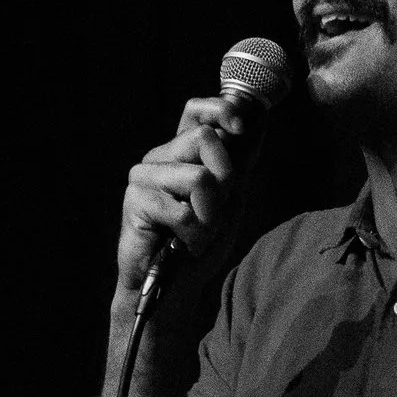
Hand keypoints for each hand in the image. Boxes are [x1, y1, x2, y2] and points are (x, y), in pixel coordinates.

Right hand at [114, 92, 262, 314]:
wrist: (173, 286)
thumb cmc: (199, 243)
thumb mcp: (229, 198)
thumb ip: (239, 162)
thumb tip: (261, 121)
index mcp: (181, 152)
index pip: (196, 111)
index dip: (221, 110)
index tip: (240, 127)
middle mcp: (160, 157)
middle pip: (205, 139)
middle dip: (225, 179)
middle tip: (214, 211)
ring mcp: (144, 177)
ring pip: (200, 177)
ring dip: (210, 215)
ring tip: (198, 233)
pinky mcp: (135, 201)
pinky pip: (184, 211)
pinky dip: (194, 235)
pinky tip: (184, 244)